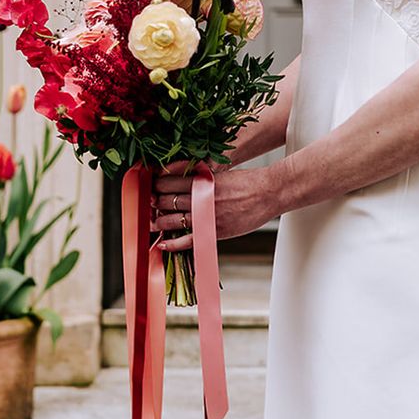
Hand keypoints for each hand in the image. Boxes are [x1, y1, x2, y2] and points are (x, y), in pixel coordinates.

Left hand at [151, 159, 279, 249]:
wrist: (270, 193)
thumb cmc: (249, 182)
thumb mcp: (221, 174)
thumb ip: (201, 179)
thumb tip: (183, 181)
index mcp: (202, 180)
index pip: (169, 182)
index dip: (156, 185)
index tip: (151, 187)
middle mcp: (201, 197)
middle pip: (167, 200)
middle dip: (154, 203)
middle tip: (148, 205)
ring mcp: (207, 215)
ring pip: (173, 219)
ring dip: (159, 221)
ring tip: (151, 223)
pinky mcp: (215, 231)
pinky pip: (188, 239)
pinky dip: (173, 242)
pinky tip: (163, 243)